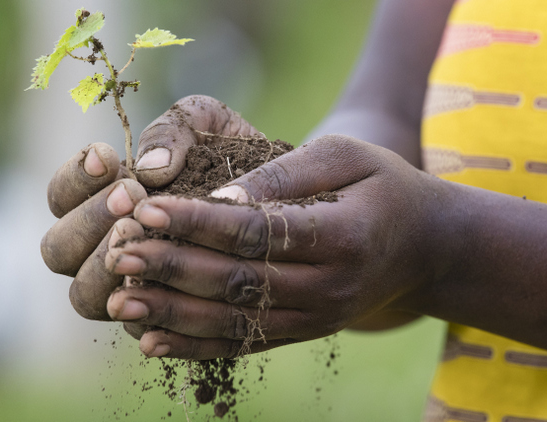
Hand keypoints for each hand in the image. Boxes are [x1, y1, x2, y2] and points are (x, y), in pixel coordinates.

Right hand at [41, 95, 262, 319]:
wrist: (279, 195)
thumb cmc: (233, 153)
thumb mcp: (206, 124)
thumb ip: (173, 131)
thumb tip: (151, 169)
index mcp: (101, 201)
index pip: (61, 198)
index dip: (74, 179)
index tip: (107, 156)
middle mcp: (104, 248)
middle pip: (59, 250)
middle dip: (89, 221)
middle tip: (131, 196)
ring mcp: (130, 285)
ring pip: (85, 295)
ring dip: (106, 264)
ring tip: (144, 232)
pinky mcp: (161, 317)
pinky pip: (137, 323)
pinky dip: (146, 304)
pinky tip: (171, 280)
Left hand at [104, 135, 445, 358]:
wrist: (427, 248)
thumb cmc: (384, 188)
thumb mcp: (347, 155)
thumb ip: (287, 172)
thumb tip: (221, 194)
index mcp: (344, 236)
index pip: (259, 232)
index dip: (199, 222)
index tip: (145, 207)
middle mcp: (330, 287)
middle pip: (239, 281)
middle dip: (174, 268)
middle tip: (119, 253)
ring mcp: (318, 318)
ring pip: (235, 322)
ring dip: (172, 313)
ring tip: (120, 300)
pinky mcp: (304, 333)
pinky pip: (246, 345)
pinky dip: (196, 346)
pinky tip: (152, 341)